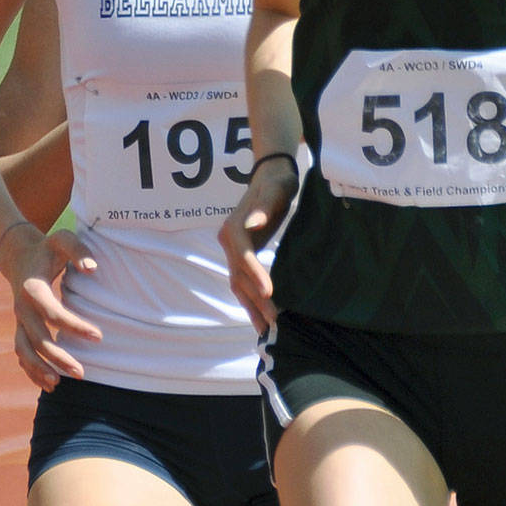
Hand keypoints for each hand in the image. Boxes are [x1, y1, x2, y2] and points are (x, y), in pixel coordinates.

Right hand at [0, 222, 99, 389]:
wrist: (19, 254)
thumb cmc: (48, 248)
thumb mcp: (62, 240)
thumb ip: (78, 250)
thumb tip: (92, 269)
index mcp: (32, 287)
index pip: (52, 312)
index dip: (74, 326)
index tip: (99, 336)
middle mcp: (21, 307)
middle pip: (37, 338)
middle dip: (58, 357)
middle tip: (82, 373)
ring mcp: (18, 320)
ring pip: (23, 350)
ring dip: (39, 369)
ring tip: (59, 385)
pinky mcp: (20, 328)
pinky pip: (22, 353)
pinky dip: (31, 370)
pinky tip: (50, 384)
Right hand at [220, 156, 299, 335]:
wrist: (271, 175)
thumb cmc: (276, 182)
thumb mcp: (275, 190)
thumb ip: (264, 206)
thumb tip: (253, 223)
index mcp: (234, 229)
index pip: (244, 258)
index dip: (255, 276)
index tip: (270, 293)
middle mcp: (229, 242)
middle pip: (241, 278)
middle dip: (257, 301)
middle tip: (275, 323)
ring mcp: (234, 251)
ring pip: (239, 285)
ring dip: (252, 307)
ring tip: (267, 330)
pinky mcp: (243, 256)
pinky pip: (244, 282)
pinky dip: (252, 300)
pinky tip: (264, 316)